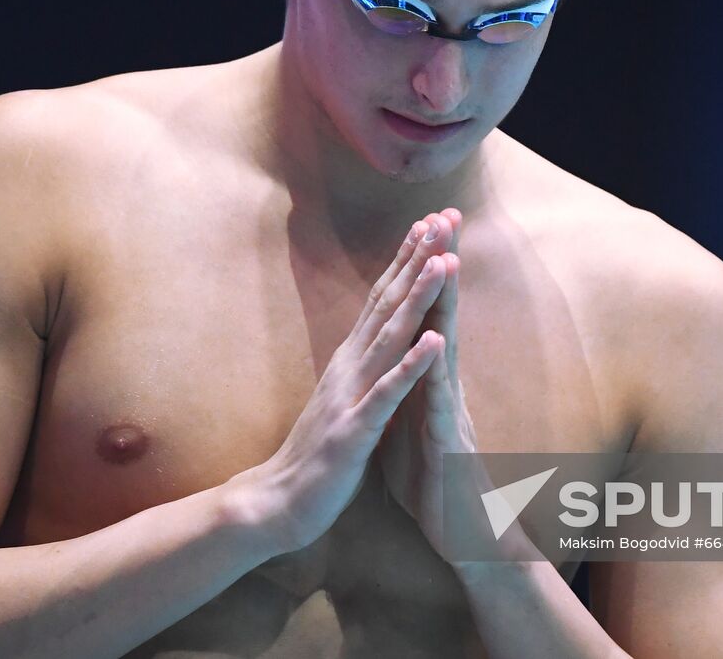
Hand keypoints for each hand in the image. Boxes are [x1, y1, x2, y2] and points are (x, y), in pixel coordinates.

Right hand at [235, 219, 449, 556]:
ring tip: (445, 262)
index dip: (407, 260)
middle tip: (442, 219)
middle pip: (389, 303)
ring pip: (390, 337)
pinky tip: (432, 341)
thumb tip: (382, 339)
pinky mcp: (355, 429)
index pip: (383, 298)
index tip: (431, 224)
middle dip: (418, 260)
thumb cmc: (317, 454)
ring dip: (418, 298)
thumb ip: (363, 367)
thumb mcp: (346, 399)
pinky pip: (387, 393)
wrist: (277, 503)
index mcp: (352, 360)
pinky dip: (411, 365)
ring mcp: (352, 395)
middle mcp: (350, 366)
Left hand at [379, 211, 538, 565]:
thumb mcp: (410, 421)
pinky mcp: (448, 442)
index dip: (420, 267)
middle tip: (444, 214)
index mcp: (429, 376)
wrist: (461, 535)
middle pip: (441, 311)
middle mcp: (444, 383)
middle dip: (441, 262)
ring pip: (447, 346)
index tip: (420, 221)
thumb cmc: (434, 481)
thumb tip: (396, 357)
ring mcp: (449, 409)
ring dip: (446, 304)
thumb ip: (406, 386)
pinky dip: (437, 373)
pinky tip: (437, 346)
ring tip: (446, 259)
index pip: (424, 310)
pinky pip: (442, 403)